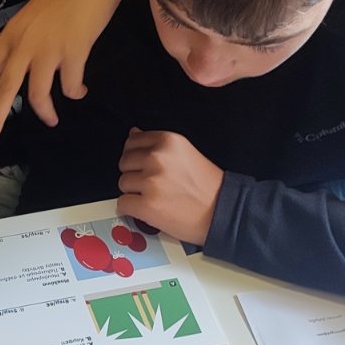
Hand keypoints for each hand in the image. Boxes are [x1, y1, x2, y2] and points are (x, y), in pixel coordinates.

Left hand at [0, 0, 148, 150]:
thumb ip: (24, 41)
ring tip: (52, 120)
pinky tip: (81, 90)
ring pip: (37, 96)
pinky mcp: (74, 52)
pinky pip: (70, 87)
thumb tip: (22, 69)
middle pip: (2, 91)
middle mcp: (24, 43)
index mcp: (11, 33)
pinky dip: (75, 92)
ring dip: (45, 113)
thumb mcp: (34, 16)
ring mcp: (48, 48)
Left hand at [116, 129, 225, 246]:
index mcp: (168, 141)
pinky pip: (123, 204)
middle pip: (124, 163)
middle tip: (154, 185)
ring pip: (122, 184)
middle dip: (134, 174)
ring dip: (134, 193)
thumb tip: (133, 133)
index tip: (146, 167)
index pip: (132, 142)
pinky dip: (132, 209)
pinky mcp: (147, 205)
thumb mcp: (184, 153)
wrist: (222, 211)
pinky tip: (149, 210)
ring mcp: (151, 181)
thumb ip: (157, 144)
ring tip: (156, 198)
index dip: (136, 157)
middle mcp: (157, 157)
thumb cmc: (206, 185)